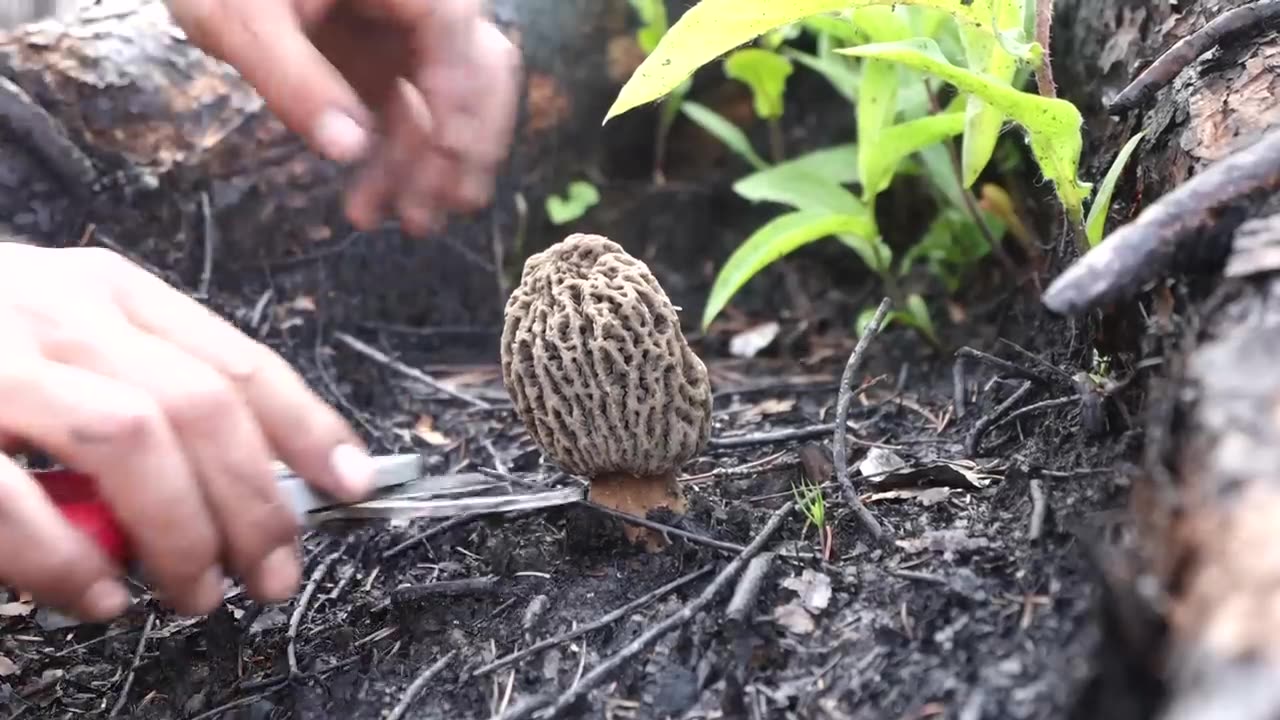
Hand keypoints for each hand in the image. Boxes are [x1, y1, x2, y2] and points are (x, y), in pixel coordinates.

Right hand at [0, 243, 375, 619]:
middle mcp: (61, 311)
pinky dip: (68, 558)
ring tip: (197, 592)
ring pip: (132, 437)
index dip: (308, 428)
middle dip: (256, 503)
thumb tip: (251, 477)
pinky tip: (98, 594)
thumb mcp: (67, 335)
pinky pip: (16, 499)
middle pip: (202, 407)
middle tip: (272, 572)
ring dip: (182, 530)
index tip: (353, 483)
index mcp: (109, 292)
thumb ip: (148, 387)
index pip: (239, 360)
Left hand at [166, 0, 520, 236]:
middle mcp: (422, 3)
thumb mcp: (241, 18)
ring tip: (409, 222)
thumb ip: (291, 77)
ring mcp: (410, 37)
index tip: (446, 153)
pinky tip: (372, 204)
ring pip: (457, 104)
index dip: (460, 93)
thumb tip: (349, 148)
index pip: (454, 28)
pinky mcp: (392, 67)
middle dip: (462, 144)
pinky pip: (418, 119)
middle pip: (479, 71)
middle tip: (431, 204)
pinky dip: (402, 163)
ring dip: (437, 166)